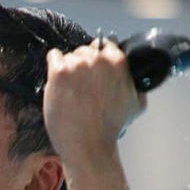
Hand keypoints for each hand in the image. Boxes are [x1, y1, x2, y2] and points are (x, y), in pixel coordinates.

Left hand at [43, 39, 145, 166]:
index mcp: (118, 62)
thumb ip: (136, 85)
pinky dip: (53, 65)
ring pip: (69, 55)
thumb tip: (133, 77)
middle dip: (83, 65)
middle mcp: (98, 59)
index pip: (106, 44)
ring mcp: (77, 64)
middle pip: (85, 50)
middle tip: (81, 86)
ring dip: (68, 69)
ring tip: (71, 91)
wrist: (88, 145)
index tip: (94, 70)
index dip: (99, 58)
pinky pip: (53, 56)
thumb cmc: (109, 129)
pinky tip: (58, 82)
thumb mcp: (136, 105)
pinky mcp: (59, 72)